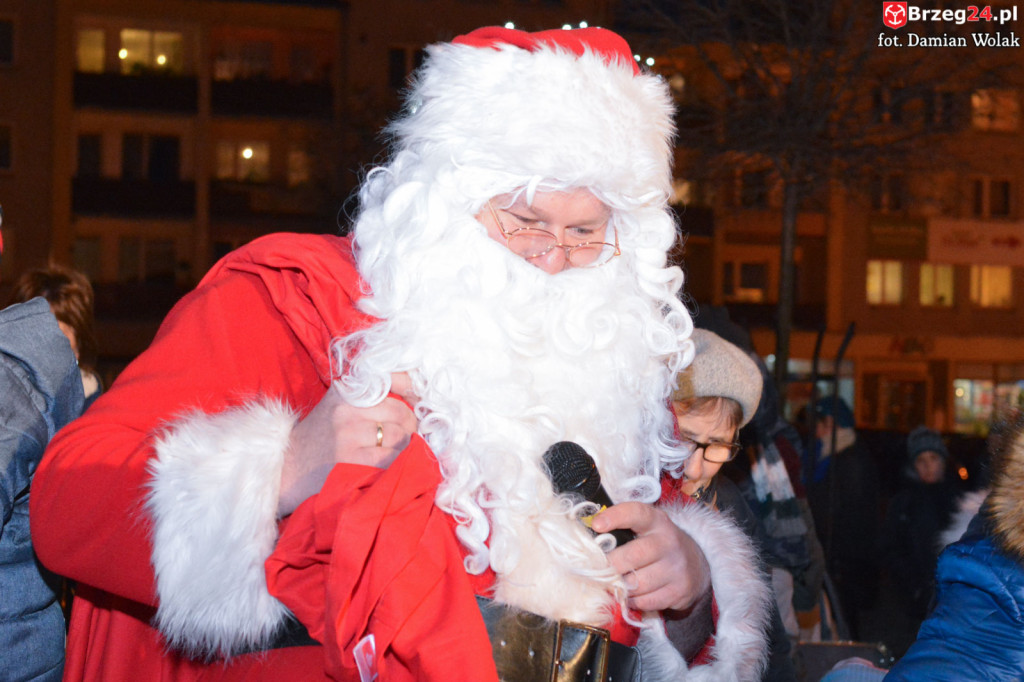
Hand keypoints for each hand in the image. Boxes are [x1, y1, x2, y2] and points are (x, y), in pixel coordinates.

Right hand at [277, 372, 418, 515]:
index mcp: (347, 390)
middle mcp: (347, 408)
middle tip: (405, 438)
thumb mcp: (339, 404)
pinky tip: (386, 467)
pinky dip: (396, 465)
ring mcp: (349, 434)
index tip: (419, 402)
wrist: (286, 468)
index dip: (414, 390)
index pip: (394, 378)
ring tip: (394, 453)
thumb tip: (417, 393)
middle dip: (410, 428)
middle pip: (402, 414)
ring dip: (405, 449)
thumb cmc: (319, 437)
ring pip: (401, 438)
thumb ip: (371, 394)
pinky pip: (392, 459)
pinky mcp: (351, 459)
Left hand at [592, 502, 710, 612]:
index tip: (596, 525)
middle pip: (632, 556)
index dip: (615, 517)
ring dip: (621, 587)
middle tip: (598, 570)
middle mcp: (668, 542)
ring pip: (637, 583)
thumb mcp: (647, 529)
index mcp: (657, 522)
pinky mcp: (679, 591)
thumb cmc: (658, 545)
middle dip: (611, 566)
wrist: (697, 566)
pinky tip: (631, 595)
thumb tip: (587, 542)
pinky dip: (633, 601)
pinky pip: (646, 601)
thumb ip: (622, 530)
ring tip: (616, 583)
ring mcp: (676, 568)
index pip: (636, 513)